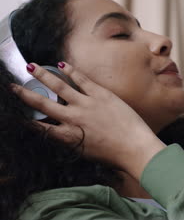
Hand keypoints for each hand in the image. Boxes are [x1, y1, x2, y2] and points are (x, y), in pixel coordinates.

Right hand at [10, 62, 165, 179]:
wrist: (135, 148)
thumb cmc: (113, 155)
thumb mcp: (84, 153)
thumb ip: (70, 141)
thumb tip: (59, 132)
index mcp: (67, 137)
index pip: (39, 127)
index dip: (25, 120)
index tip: (15, 115)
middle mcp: (73, 119)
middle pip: (42, 104)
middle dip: (25, 94)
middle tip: (12, 86)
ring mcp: (86, 104)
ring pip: (59, 86)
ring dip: (43, 75)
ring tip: (31, 67)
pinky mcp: (101, 95)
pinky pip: (81, 80)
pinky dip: (70, 71)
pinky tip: (61, 64)